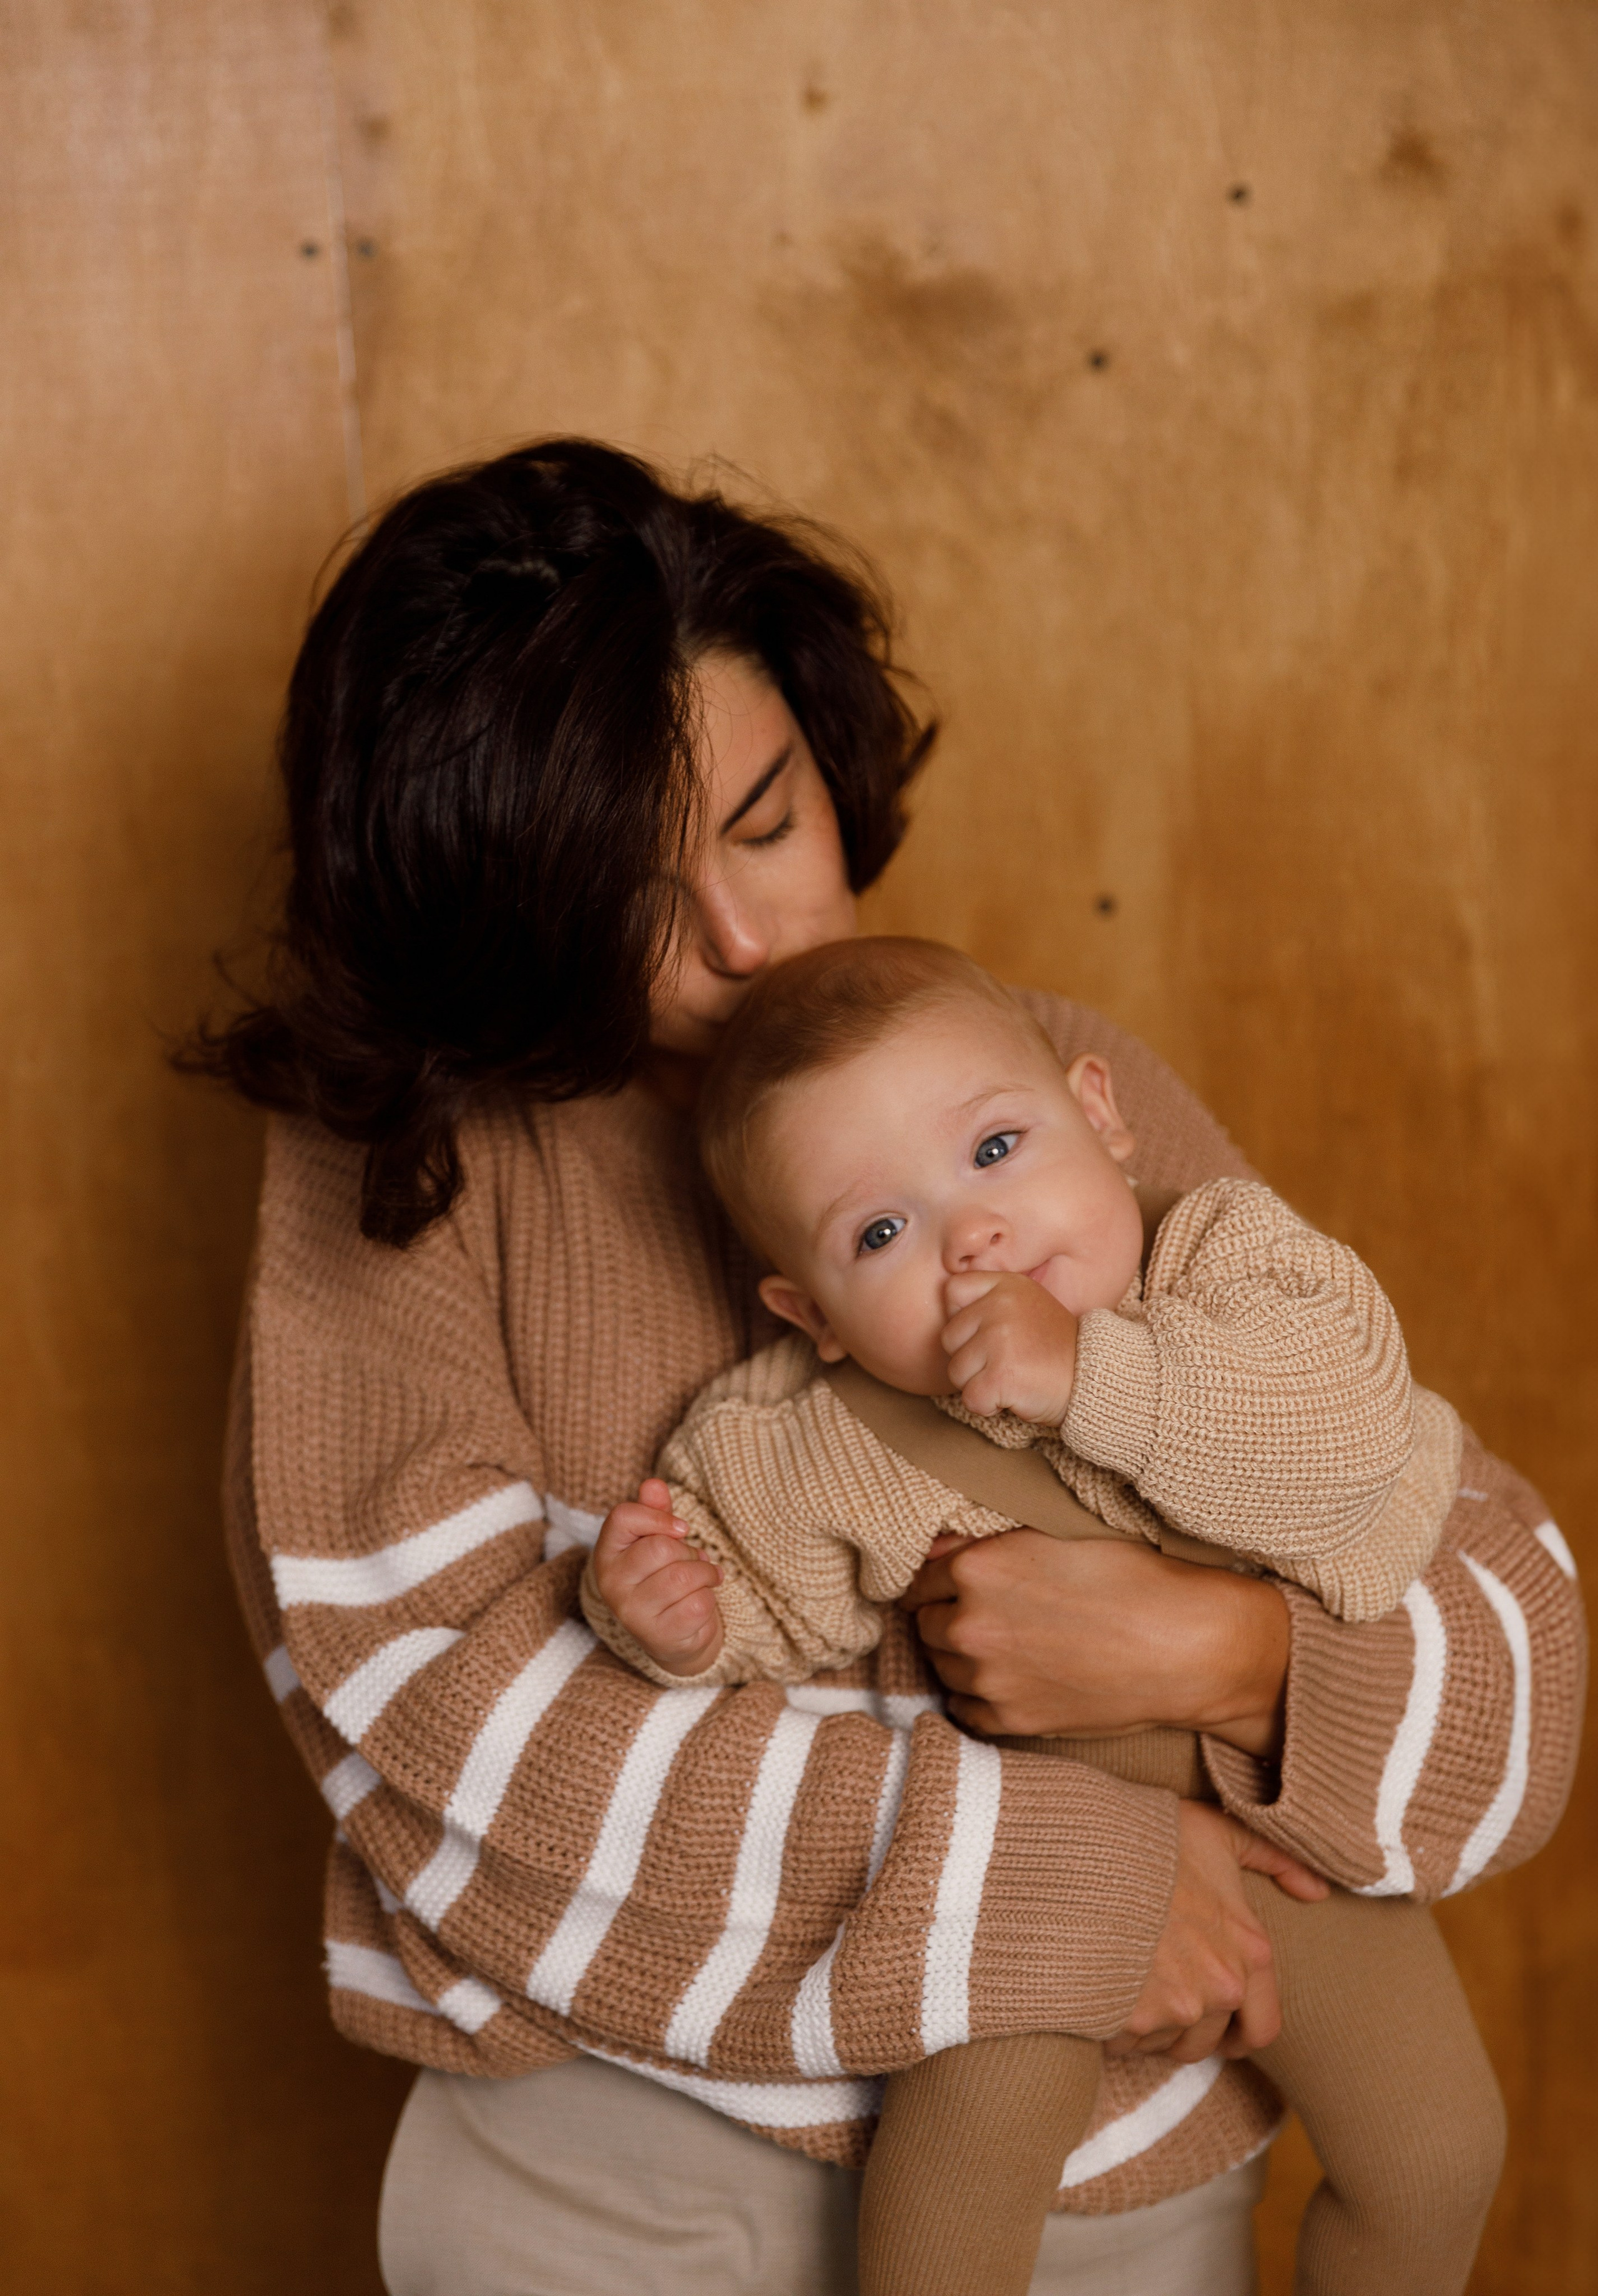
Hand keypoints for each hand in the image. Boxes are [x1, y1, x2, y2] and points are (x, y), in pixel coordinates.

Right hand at [591, 1478, 723, 1676]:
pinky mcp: (659, 1635)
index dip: (659, 1517)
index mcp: (605, 1554)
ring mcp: (632, 1613)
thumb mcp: (656, 1540)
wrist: (672, 1634)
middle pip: (661, 1547)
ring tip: (705, 1576)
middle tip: (693, 1559)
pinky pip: (699, 1603)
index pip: (623, 1517)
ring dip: (706, 1572)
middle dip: (689, 1550)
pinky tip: (701, 1601)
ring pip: (684, 1576)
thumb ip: (654, 1511)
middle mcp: (611, 1584)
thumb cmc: (662, 1576)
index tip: (681, 1528)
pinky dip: (709, 1597)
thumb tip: (653, 1483)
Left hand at [900, 1529, 1289, 1755]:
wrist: (1183, 1647)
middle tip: (987, 1616)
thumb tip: (938, 1551)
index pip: (919, 1579)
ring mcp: (988, 1679)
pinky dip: (978, 1697)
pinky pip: (964, 1710)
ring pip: (943, 1667)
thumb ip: (987, 1546)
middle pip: (928, 1624)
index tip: (953, 1586)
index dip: (938, 1581)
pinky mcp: (1011, 1721)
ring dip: (961, 1658)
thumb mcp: (1054, 1539)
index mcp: (977, 1569)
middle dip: (948, 1618)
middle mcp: (971, 1626)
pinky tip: (1008, 1682)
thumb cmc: (1131, 1581)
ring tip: (1005, 1648)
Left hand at [940, 1271, 1078, 1421]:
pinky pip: (970, 1398)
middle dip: (971, 1358)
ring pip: (956, 1371)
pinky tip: (1014, 1394)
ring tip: (1014, 1375)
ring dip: (979, 1383)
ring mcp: (1000, 1339)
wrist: (1094, 1380)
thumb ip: (990, 1302)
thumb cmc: (1054, 1349)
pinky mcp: (1001, 1374)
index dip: (962, 1318)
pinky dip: (988, 1405)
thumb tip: (948, 1312)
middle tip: (1008, 1360)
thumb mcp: (1027, 1306)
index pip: (952, 1291)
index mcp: (1006, 1285)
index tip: (987, 1332)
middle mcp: (1001, 1306)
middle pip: (949, 1338)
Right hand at [1107, 1802, 1327, 2061]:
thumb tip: (1317, 1891)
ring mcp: (1177, 2006)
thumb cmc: (1154, 1839)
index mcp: (1250, 1950)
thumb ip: (1274, 1858)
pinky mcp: (1132, 2017)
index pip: (1263, 2027)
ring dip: (1152, 2025)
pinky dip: (1116, 2023)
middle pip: (1210, 2041)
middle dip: (1189, 2029)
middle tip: (1162, 2002)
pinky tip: (1103, 1987)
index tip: (1219, 2028)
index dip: (1239, 2033)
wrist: (1087, 1851)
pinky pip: (1128, 2040)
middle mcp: (1222, 1986)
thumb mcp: (1219, 1832)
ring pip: (1168, 2043)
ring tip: (1129, 1984)